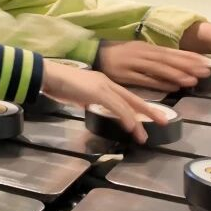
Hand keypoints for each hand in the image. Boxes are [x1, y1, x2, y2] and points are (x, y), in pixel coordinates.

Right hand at [41, 62, 168, 143]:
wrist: (46, 74)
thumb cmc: (56, 83)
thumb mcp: (76, 94)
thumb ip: (86, 99)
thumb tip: (89, 105)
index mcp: (102, 82)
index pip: (124, 95)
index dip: (137, 106)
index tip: (149, 115)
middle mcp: (106, 82)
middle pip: (132, 98)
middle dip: (149, 110)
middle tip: (164, 121)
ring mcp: (102, 86)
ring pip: (126, 105)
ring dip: (138, 121)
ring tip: (144, 136)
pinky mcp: (97, 91)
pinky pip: (116, 106)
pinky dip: (126, 117)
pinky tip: (132, 127)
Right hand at [96, 41, 210, 90]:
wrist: (92, 54)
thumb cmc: (116, 55)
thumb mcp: (136, 52)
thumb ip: (153, 58)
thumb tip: (173, 64)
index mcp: (145, 47)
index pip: (171, 51)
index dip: (189, 56)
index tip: (206, 62)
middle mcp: (141, 53)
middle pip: (168, 59)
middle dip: (188, 65)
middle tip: (206, 71)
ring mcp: (133, 63)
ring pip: (159, 68)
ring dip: (177, 74)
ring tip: (193, 80)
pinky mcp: (124, 74)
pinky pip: (146, 79)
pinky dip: (160, 82)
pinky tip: (173, 87)